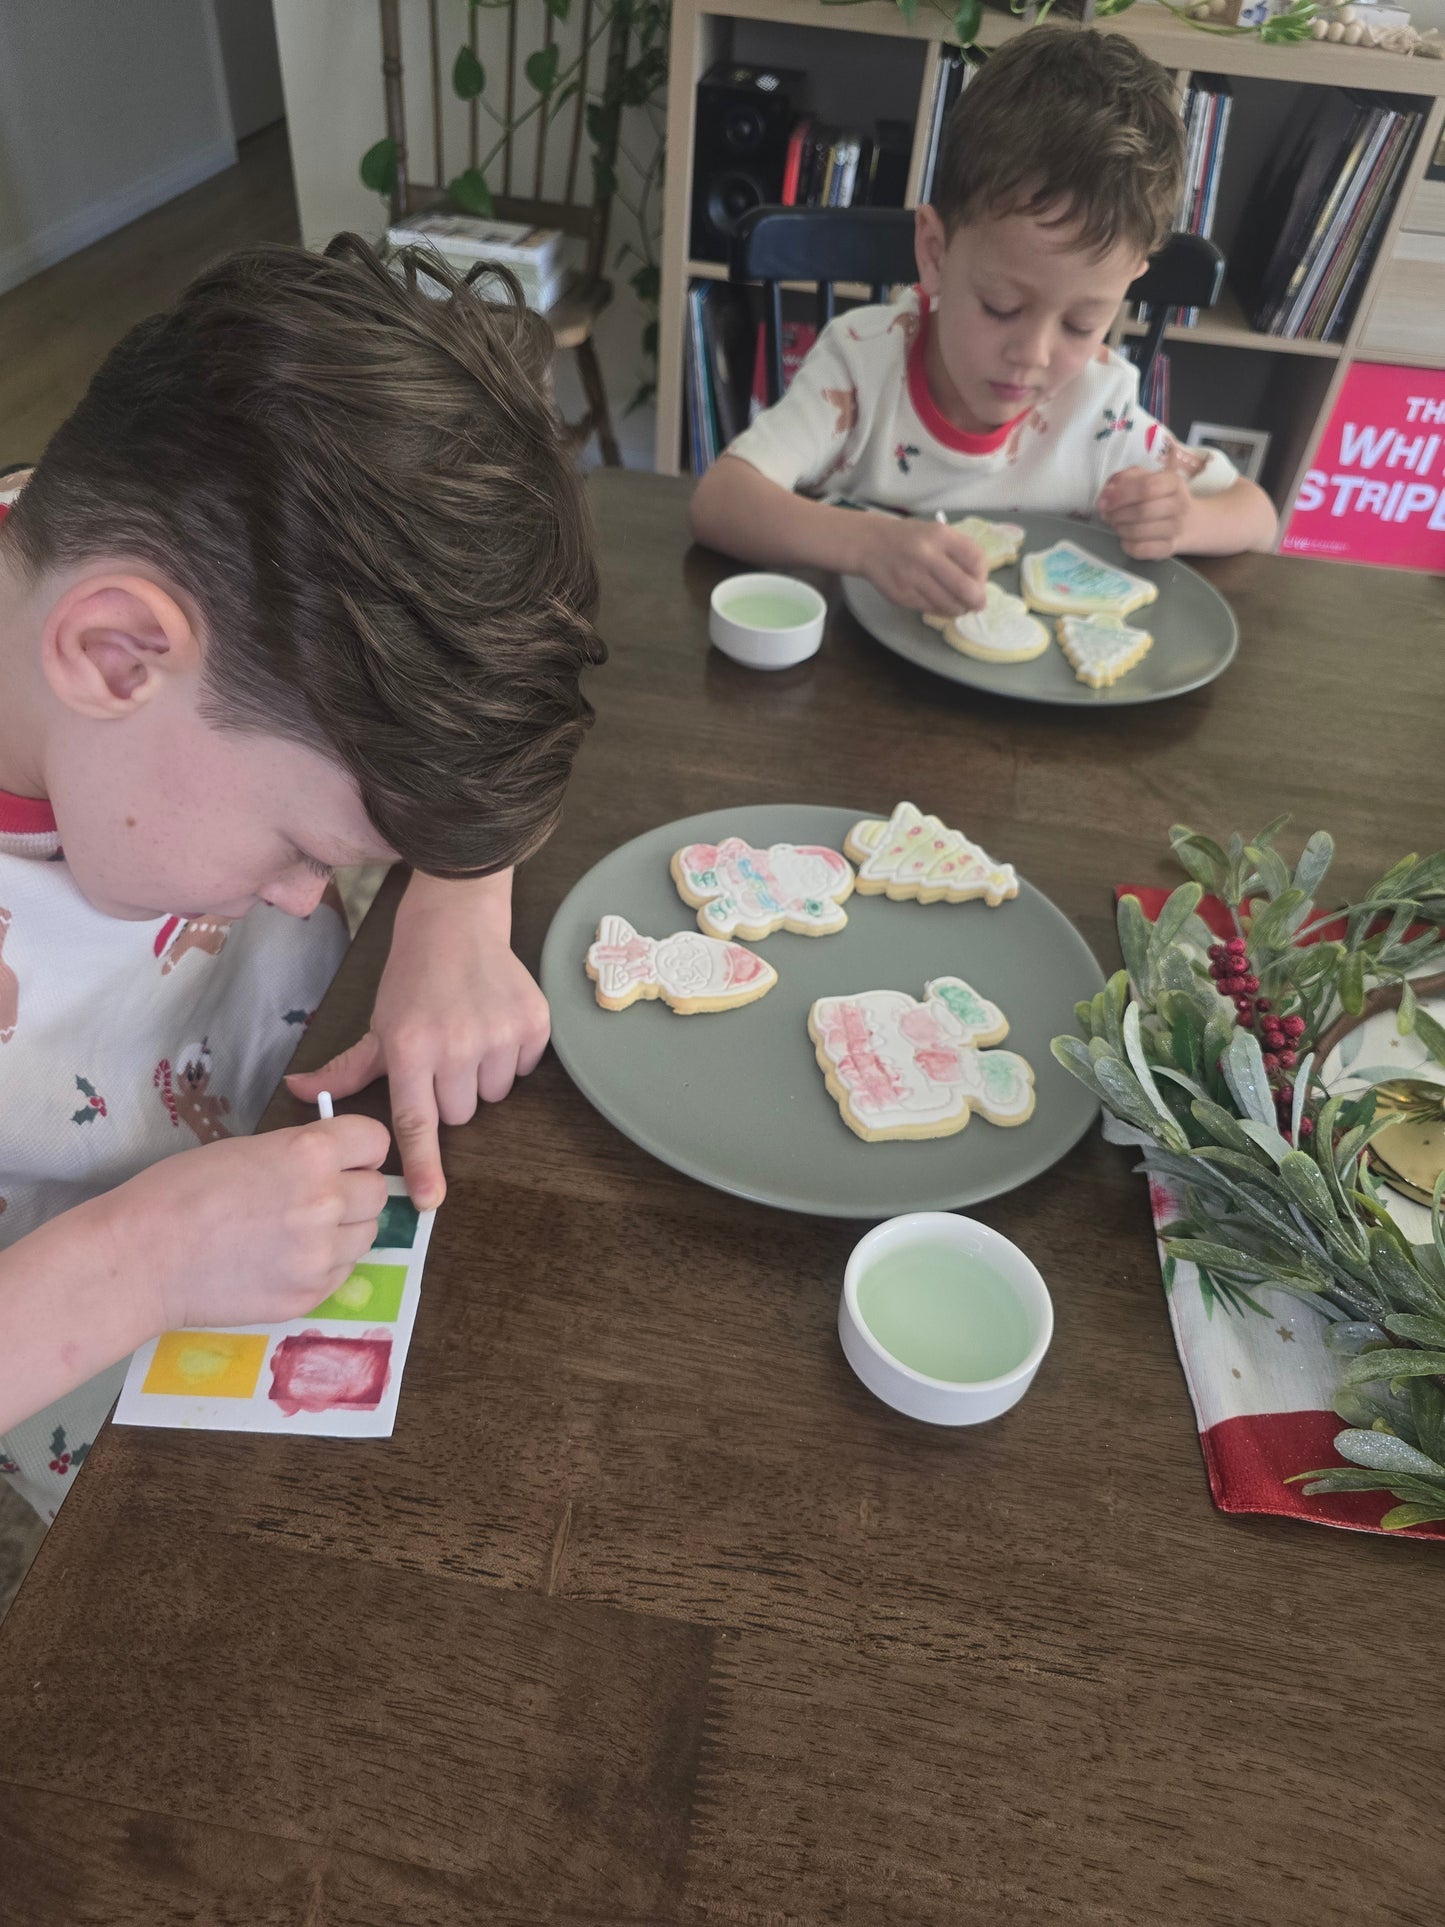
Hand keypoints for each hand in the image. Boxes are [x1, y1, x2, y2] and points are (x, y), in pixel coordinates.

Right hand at [112, 1118, 390, 1333]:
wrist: (142, 1258)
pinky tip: (284, 1260)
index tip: (345, 1158)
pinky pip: (342, 1272)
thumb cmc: (179, 1192)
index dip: (360, 1149)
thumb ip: (299, 1155)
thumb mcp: (246, 1149)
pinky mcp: (310, 1295)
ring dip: (344, 1230)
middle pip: (377, 1192)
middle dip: (354, 1191)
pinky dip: (324, 1265)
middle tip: (317, 1198)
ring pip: (366, 1235)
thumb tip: (332, 1161)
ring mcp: (321, 1254)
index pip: (375, 1141)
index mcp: (310, 1154)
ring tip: (298, 1231)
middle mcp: (326, 1202)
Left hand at [286, 871, 548, 1209]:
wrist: (457, 923)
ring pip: (495, 1095)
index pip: (416, 1121)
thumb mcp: (377, 1024)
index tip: (431, 1201)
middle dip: (451, 1094)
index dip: (424, 1165)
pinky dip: (512, 1055)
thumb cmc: (411, 979)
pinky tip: (495, 1023)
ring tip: (470, 1036)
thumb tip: (297, 1091)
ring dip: (483, 1076)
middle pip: (460, 1114)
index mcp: (410, 1048)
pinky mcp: (534, 1023)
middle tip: (443, 1055)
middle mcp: (456, 1045)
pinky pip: (525, 1069)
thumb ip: (347, 1069)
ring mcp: (499, 1034)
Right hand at [860, 514, 987, 616]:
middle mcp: (927, 556)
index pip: (976, 560)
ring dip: (960, 609)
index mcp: (940, 536)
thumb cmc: (910, 538)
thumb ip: (959, 552)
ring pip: (949, 604)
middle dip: (977, 600)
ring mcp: (913, 578)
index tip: (980, 582)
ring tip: (960, 606)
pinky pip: (931, 609)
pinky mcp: (903, 595)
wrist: (870, 544)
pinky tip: (941, 605)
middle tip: (978, 604)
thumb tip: (980, 583)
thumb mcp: (936, 533)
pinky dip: (941, 610)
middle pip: (966, 588)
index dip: (983, 576)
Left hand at [1096, 467, 1192, 559]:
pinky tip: (1125, 539)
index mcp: (1172, 481)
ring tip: (1117, 524)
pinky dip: (1127, 545)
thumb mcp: (1141, 478)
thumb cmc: (1156, 497)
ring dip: (1120, 529)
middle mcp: (1178, 504)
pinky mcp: (1168, 548)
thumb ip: (1122, 479)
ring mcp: (1175, 528)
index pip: (1147, 487)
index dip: (1121, 495)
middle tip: (1108, 515)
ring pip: (1140, 532)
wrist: (1185, 521)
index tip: (1105, 502)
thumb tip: (1106, 495)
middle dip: (1117, 514)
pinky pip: (1141, 550)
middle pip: (1142, 511)